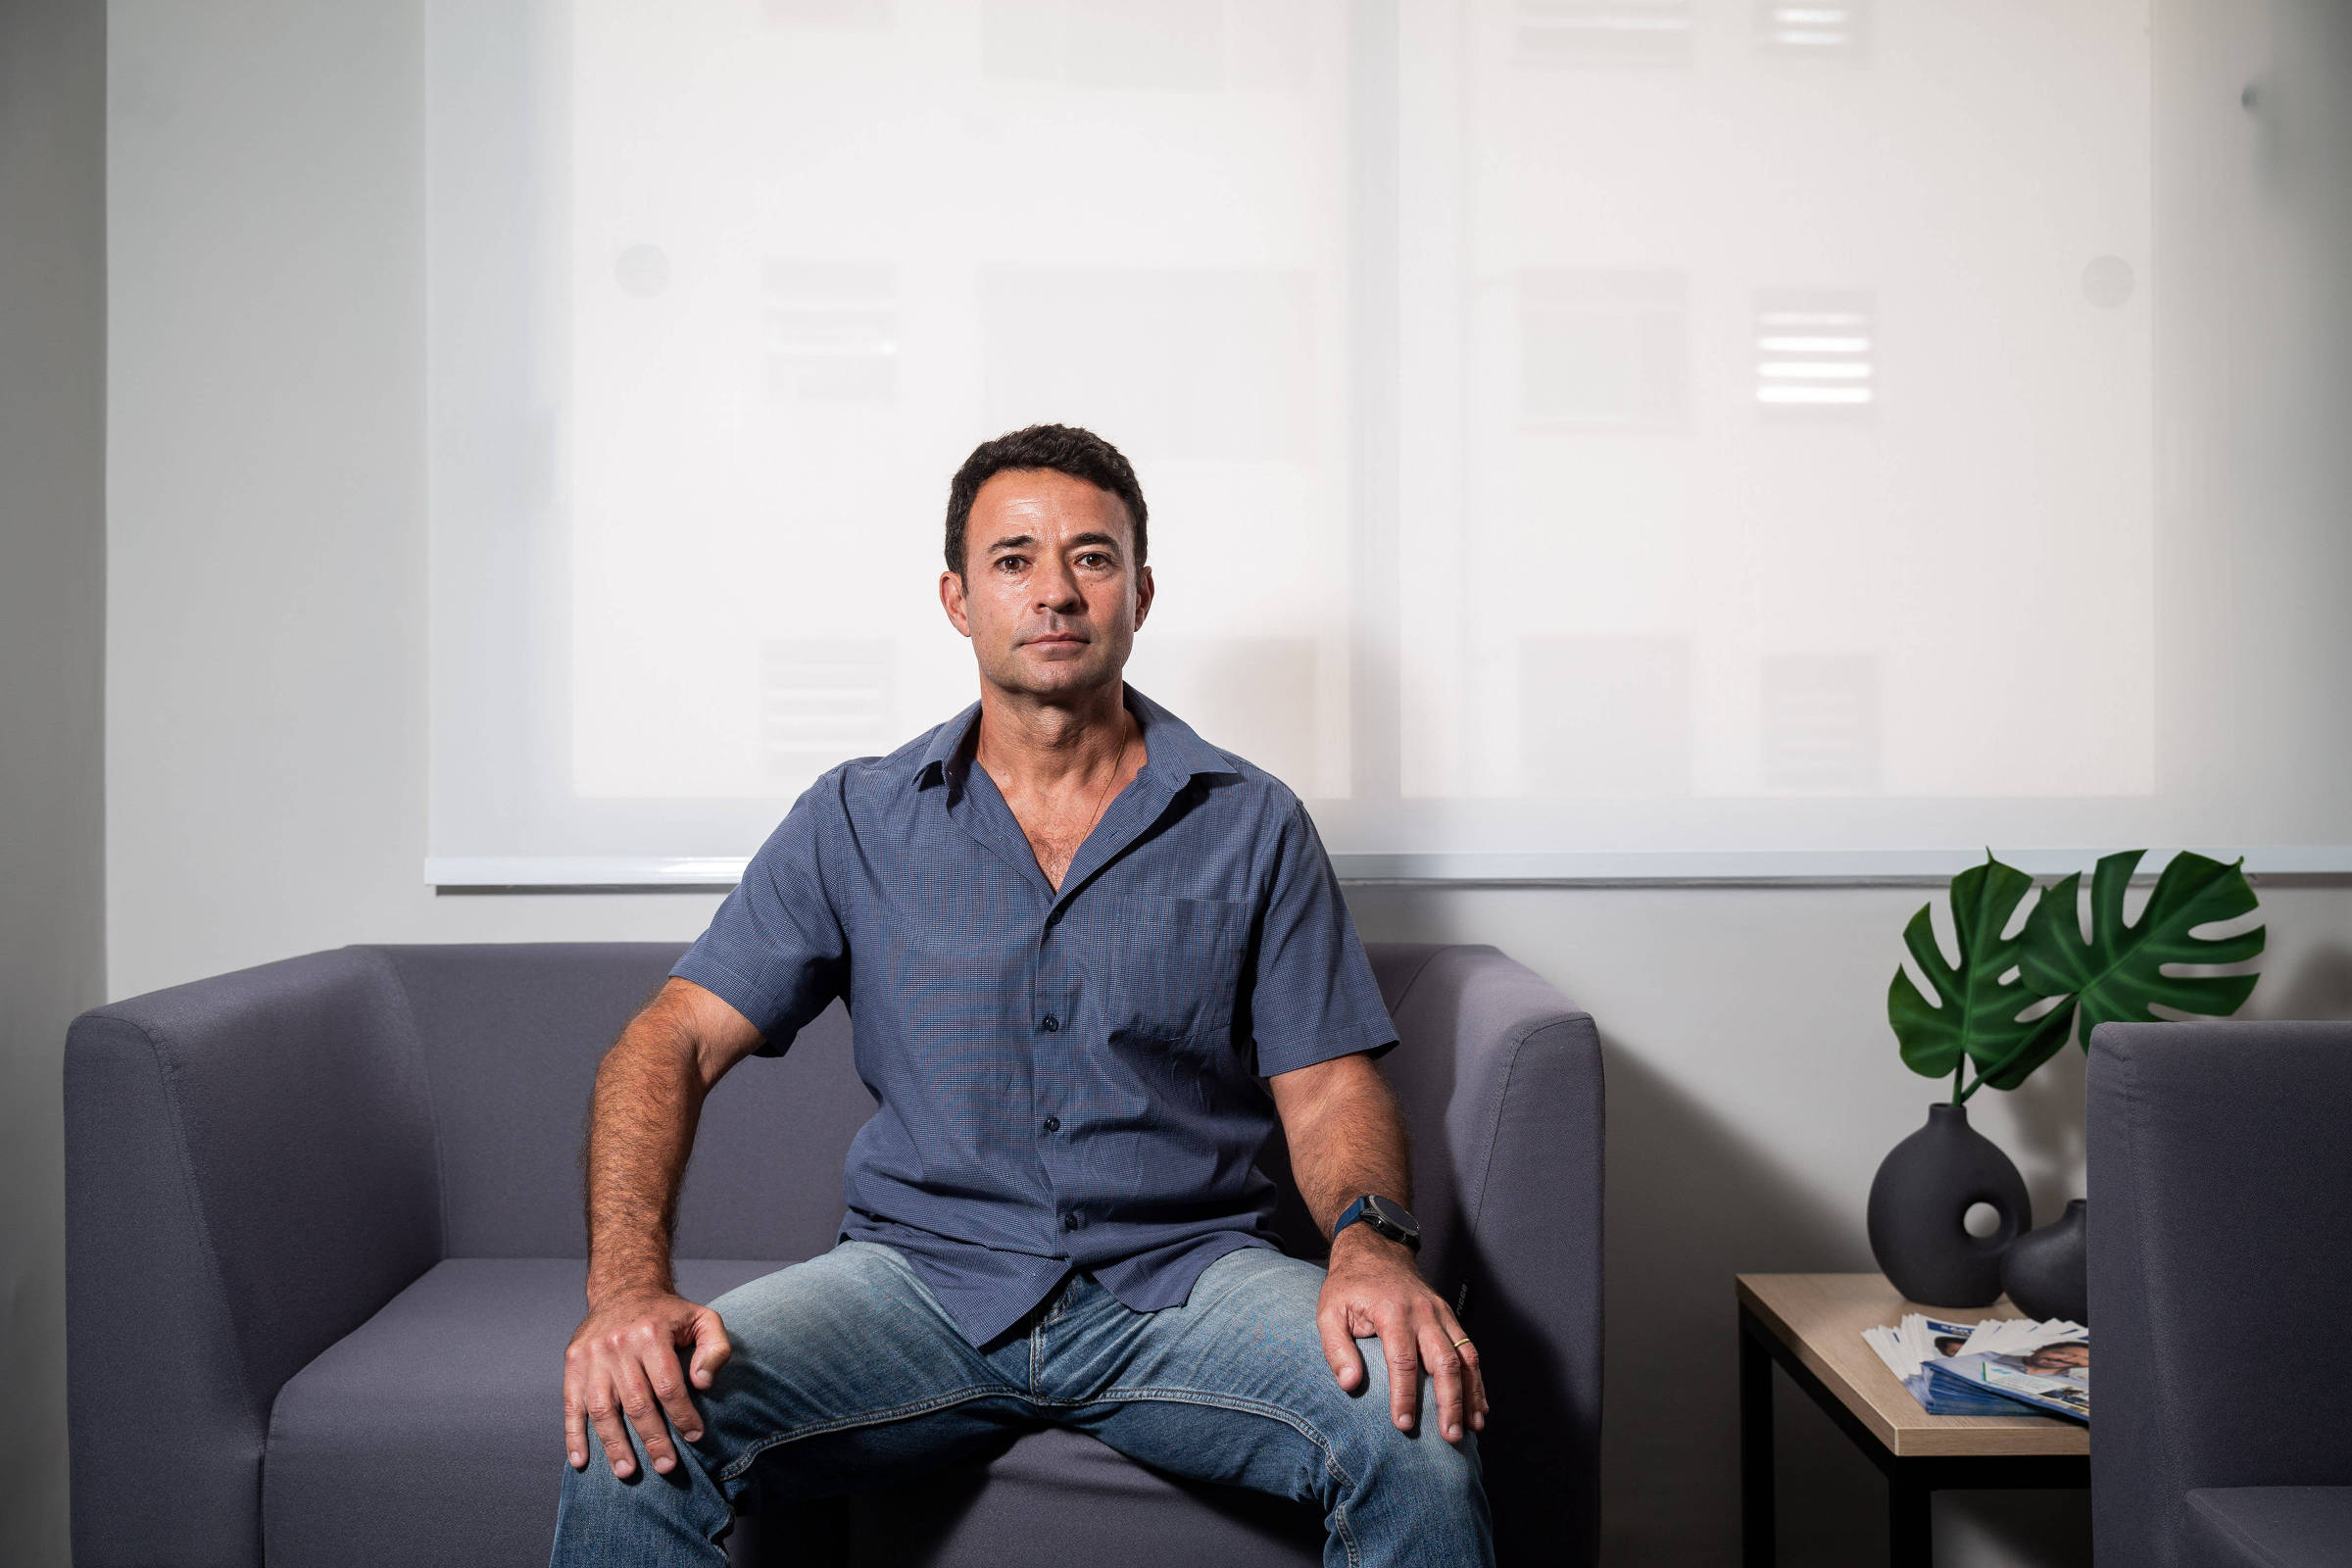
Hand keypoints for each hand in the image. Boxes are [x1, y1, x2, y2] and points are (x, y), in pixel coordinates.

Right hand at [563, 1290, 731, 1477]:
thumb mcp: (702, 1319)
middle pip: (637, 1403)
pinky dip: (573, 1436)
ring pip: (603, 1410)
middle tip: (667, 1466)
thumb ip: (715, 1348)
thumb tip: (703, 1383)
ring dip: (614, 1445)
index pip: (668, 1386)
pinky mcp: (572, 1364)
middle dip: (653, 1439)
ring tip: (627, 1471)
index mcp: (651, 1334)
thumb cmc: (668, 1314)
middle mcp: (618, 1345)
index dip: (683, 1415)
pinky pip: (571, 1406)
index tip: (695, 1436)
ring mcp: (592, 1356)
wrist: (624, 1290)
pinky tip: (581, 1461)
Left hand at [1316, 1228, 1488, 1443]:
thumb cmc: (1350, 1286)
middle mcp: (1423, 1313)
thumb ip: (1336, 1348)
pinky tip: (1479, 1407)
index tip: (1404, 1425)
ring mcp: (1441, 1313)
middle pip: (1444, 1361)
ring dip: (1471, 1394)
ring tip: (1472, 1427)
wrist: (1375, 1251)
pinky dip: (1477, 1380)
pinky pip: (1470, 1350)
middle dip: (1449, 1402)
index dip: (1405, 1396)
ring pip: (1465, 1357)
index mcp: (1391, 1311)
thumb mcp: (1329, 1311)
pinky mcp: (1449, 1317)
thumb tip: (1349, 1384)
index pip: (1403, 1360)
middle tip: (1449, 1436)